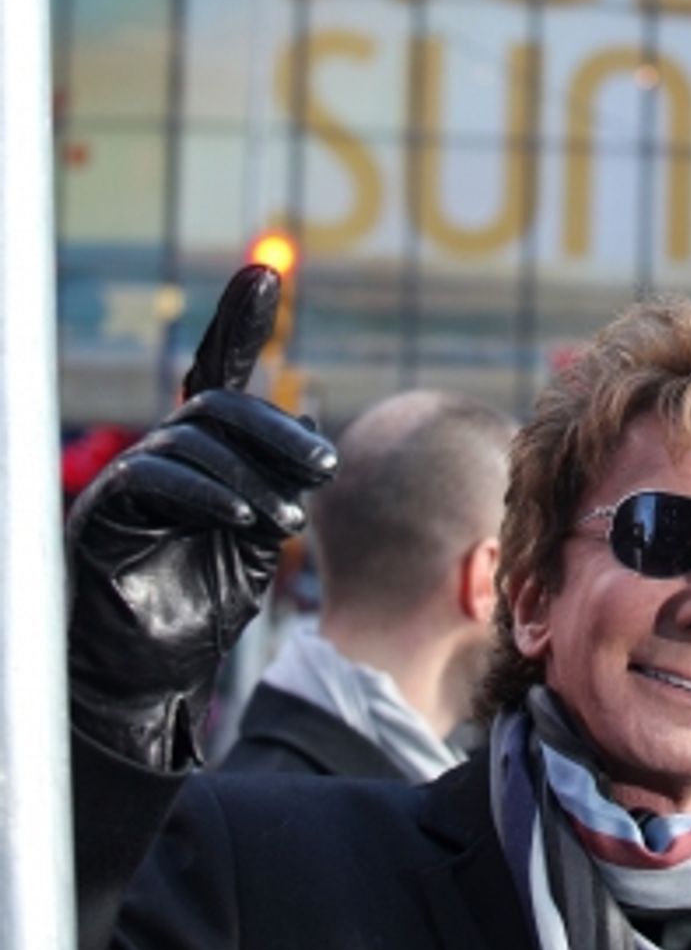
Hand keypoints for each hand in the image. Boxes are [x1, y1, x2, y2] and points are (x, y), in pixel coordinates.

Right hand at [66, 265, 335, 770]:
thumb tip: (307, 409)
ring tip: (290, 520)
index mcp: (204, 453)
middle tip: (327, 464)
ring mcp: (130, 479)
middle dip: (275, 429)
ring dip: (252, 474)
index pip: (218, 373)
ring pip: (192, 439)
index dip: (236, 323)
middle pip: (218, 404)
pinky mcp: (104, 513)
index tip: (263, 273)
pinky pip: (153, 479)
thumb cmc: (205, 606)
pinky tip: (242, 516)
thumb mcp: (261, 537)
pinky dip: (204, 492)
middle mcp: (163, 453)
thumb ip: (283, 478)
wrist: (152, 676)